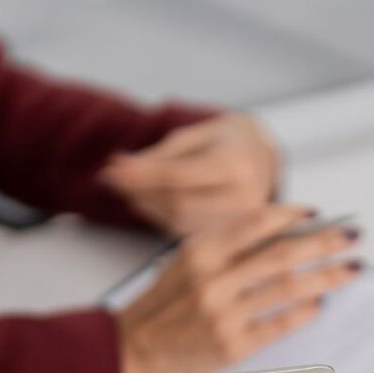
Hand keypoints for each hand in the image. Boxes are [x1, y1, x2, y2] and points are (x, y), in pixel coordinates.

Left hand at [102, 113, 279, 235]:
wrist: (262, 160)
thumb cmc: (226, 142)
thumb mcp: (195, 136)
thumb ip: (161, 155)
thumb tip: (120, 168)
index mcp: (237, 166)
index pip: (180, 176)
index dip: (142, 175)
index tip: (112, 168)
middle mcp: (245, 199)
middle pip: (179, 205)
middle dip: (141, 193)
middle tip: (112, 179)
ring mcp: (241, 223)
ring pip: (181, 223)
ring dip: (147, 206)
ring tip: (126, 189)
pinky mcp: (232, 236)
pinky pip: (188, 232)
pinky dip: (160, 218)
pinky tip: (146, 202)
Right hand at [115, 205, 361, 372]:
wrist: (134, 346)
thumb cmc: (166, 303)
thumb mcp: (187, 262)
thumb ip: (227, 247)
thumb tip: (283, 234)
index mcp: (200, 251)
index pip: (255, 223)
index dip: (291, 215)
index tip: (317, 212)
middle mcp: (213, 280)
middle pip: (281, 255)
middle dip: (323, 243)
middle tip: (352, 237)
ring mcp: (224, 314)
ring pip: (288, 289)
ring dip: (326, 277)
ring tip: (351, 268)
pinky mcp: (234, 345)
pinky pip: (279, 324)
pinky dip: (304, 312)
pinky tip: (322, 303)